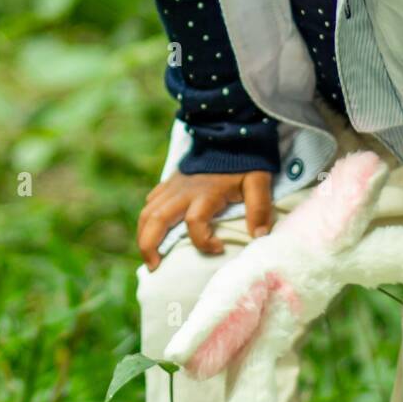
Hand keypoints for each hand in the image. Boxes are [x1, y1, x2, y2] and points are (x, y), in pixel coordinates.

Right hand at [137, 169, 273, 269]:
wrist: (229, 134)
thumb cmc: (244, 162)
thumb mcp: (258, 182)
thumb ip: (260, 207)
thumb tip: (259, 236)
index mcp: (205, 193)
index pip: (194, 222)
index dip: (204, 242)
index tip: (220, 248)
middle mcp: (183, 191)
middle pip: (156, 220)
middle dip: (150, 245)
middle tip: (154, 267)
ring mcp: (173, 186)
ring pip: (147, 212)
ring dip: (143, 235)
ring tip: (149, 257)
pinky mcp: (170, 181)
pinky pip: (151, 201)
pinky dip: (148, 218)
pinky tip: (152, 231)